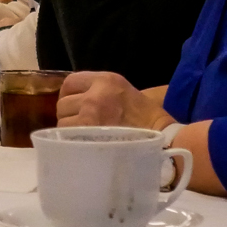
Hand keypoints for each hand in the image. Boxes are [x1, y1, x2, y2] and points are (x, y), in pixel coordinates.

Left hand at [55, 71, 172, 131]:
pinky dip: (70, 142)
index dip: (69, 95)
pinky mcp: (87, 137)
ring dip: (68, 131)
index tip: (74, 106)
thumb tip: (77, 101)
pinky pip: (66, 138)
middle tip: (80, 125)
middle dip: (69, 115)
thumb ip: (100, 92)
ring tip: (83, 137)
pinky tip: (81, 145)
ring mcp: (89, 117)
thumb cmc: (148, 119)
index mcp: (106, 80)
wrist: (164, 140)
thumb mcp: (125, 92)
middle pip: (63, 104)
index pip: (70, 82)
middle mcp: (94, 95)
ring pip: (62, 123)